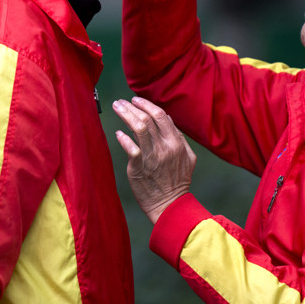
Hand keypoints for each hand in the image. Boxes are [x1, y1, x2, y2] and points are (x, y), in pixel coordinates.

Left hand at [113, 97, 196, 223]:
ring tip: (117, 108)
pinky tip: (118, 133)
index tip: (135, 100)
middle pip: (147, 119)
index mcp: (176, 142)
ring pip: (138, 128)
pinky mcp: (139, 167)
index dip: (147, 105)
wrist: (170, 205)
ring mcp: (151, 156)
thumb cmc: (178, 182)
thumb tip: (169, 120)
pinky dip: (123, 138)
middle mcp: (164, 147)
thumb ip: (179, 138)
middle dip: (132, 106)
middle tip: (121, 101)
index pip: (161, 115)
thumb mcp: (188, 157)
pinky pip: (130, 148)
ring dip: (125, 115)